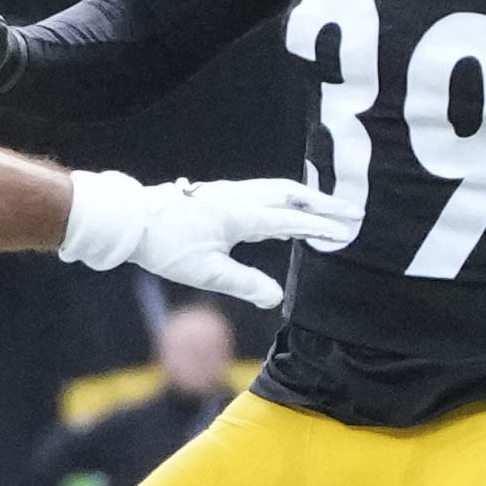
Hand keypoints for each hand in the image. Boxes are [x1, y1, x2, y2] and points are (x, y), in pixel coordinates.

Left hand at [60, 171, 356, 309]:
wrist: (133, 220)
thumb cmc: (166, 247)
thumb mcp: (205, 272)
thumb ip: (244, 283)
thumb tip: (277, 297)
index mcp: (241, 215)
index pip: (292, 220)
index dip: (322, 227)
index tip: (348, 231)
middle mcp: (241, 197)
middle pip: (293, 196)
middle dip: (325, 206)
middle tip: (353, 213)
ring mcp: (232, 192)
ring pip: (280, 189)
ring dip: (307, 198)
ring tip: (330, 207)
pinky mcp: (224, 194)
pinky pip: (266, 191)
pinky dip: (287, 197)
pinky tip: (289, 208)